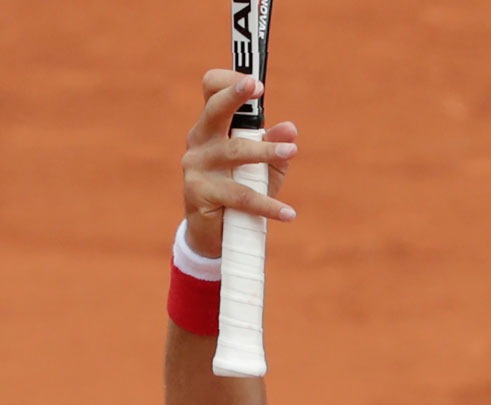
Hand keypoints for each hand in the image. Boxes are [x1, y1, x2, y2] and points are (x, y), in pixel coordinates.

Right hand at [180, 69, 298, 256]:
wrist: (215, 233)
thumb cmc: (241, 190)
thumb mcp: (263, 168)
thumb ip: (275, 147)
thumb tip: (290, 128)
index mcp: (213, 128)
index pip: (212, 94)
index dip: (230, 82)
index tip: (256, 82)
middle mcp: (200, 141)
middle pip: (214, 111)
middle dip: (233, 96)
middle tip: (256, 86)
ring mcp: (196, 166)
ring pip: (235, 152)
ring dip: (266, 151)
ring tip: (291, 151)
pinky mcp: (199, 192)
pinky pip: (241, 195)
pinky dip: (268, 205)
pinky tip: (288, 212)